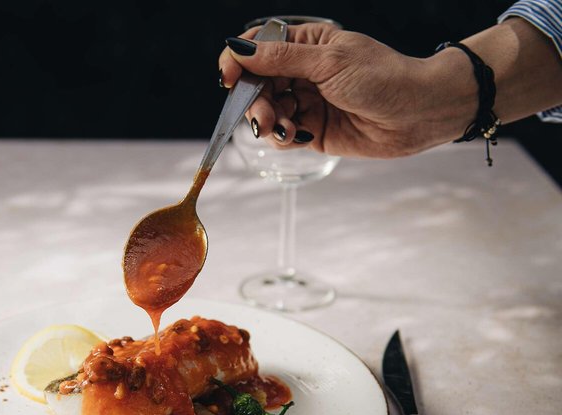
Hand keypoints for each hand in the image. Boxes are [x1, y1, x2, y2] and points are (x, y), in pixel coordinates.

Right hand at [219, 23, 476, 157]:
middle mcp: (302, 73)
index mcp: (305, 46)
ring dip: (266, 120)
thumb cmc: (383, 77)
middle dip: (253, 100)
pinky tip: (295, 134)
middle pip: (256, 85)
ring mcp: (306, 102)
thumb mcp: (328, 61)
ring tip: (282, 127)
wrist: (418, 113)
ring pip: (266, 111)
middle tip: (262, 115)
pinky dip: (281, 136)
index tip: (228, 79)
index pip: (258, 49)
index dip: (238, 62)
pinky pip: (281, 134)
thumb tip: (238, 49)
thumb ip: (280, 59)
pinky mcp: (311, 131)